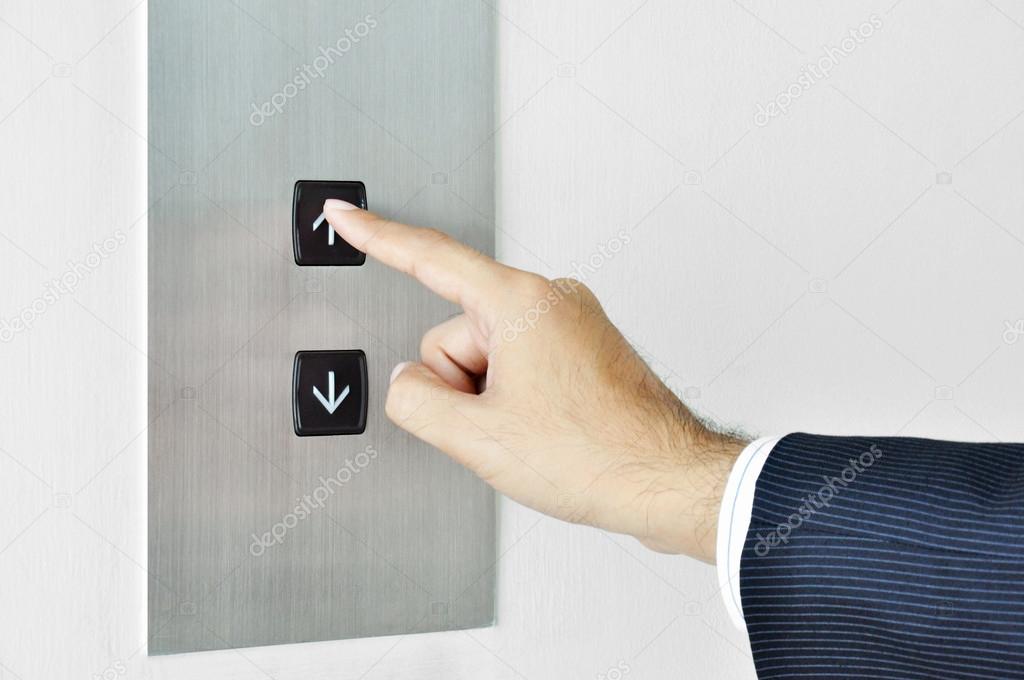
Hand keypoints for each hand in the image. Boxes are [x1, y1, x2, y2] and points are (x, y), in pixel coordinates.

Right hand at [324, 199, 744, 560]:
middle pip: (457, 333)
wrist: (667, 480)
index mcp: (520, 303)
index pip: (429, 257)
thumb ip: (415, 401)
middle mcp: (550, 300)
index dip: (376, 236)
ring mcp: (571, 323)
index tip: (344, 215)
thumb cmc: (598, 454)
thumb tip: (408, 382)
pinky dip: (517, 398)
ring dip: (492, 398)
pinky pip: (520, 364)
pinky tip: (547, 429)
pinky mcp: (583, 347)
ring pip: (488, 354)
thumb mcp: (478, 437)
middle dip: (462, 385)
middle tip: (502, 426)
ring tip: (534, 432)